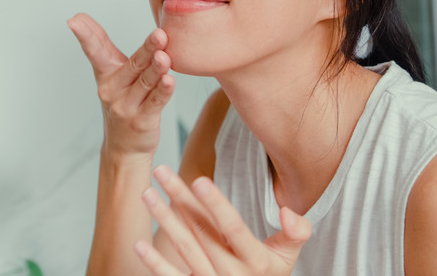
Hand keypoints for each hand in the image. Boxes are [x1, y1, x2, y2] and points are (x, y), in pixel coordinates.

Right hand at [67, 13, 174, 156]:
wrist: (124, 148)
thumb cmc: (121, 101)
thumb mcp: (109, 72)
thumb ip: (100, 44)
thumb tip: (78, 16)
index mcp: (106, 74)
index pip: (95, 51)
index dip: (86, 36)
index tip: (74, 21)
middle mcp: (114, 90)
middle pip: (133, 65)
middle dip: (147, 49)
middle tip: (159, 35)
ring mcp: (127, 107)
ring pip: (146, 83)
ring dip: (156, 69)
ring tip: (164, 57)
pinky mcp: (142, 121)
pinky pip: (155, 103)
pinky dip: (163, 92)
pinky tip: (170, 81)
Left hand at [135, 166, 311, 275]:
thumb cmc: (269, 275)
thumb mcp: (289, 256)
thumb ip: (296, 232)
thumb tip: (288, 211)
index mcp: (256, 260)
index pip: (233, 227)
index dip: (215, 205)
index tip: (198, 181)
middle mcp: (233, 273)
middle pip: (202, 231)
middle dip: (180, 198)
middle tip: (161, 171)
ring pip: (184, 248)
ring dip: (164, 220)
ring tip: (147, 194)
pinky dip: (155, 263)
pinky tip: (140, 244)